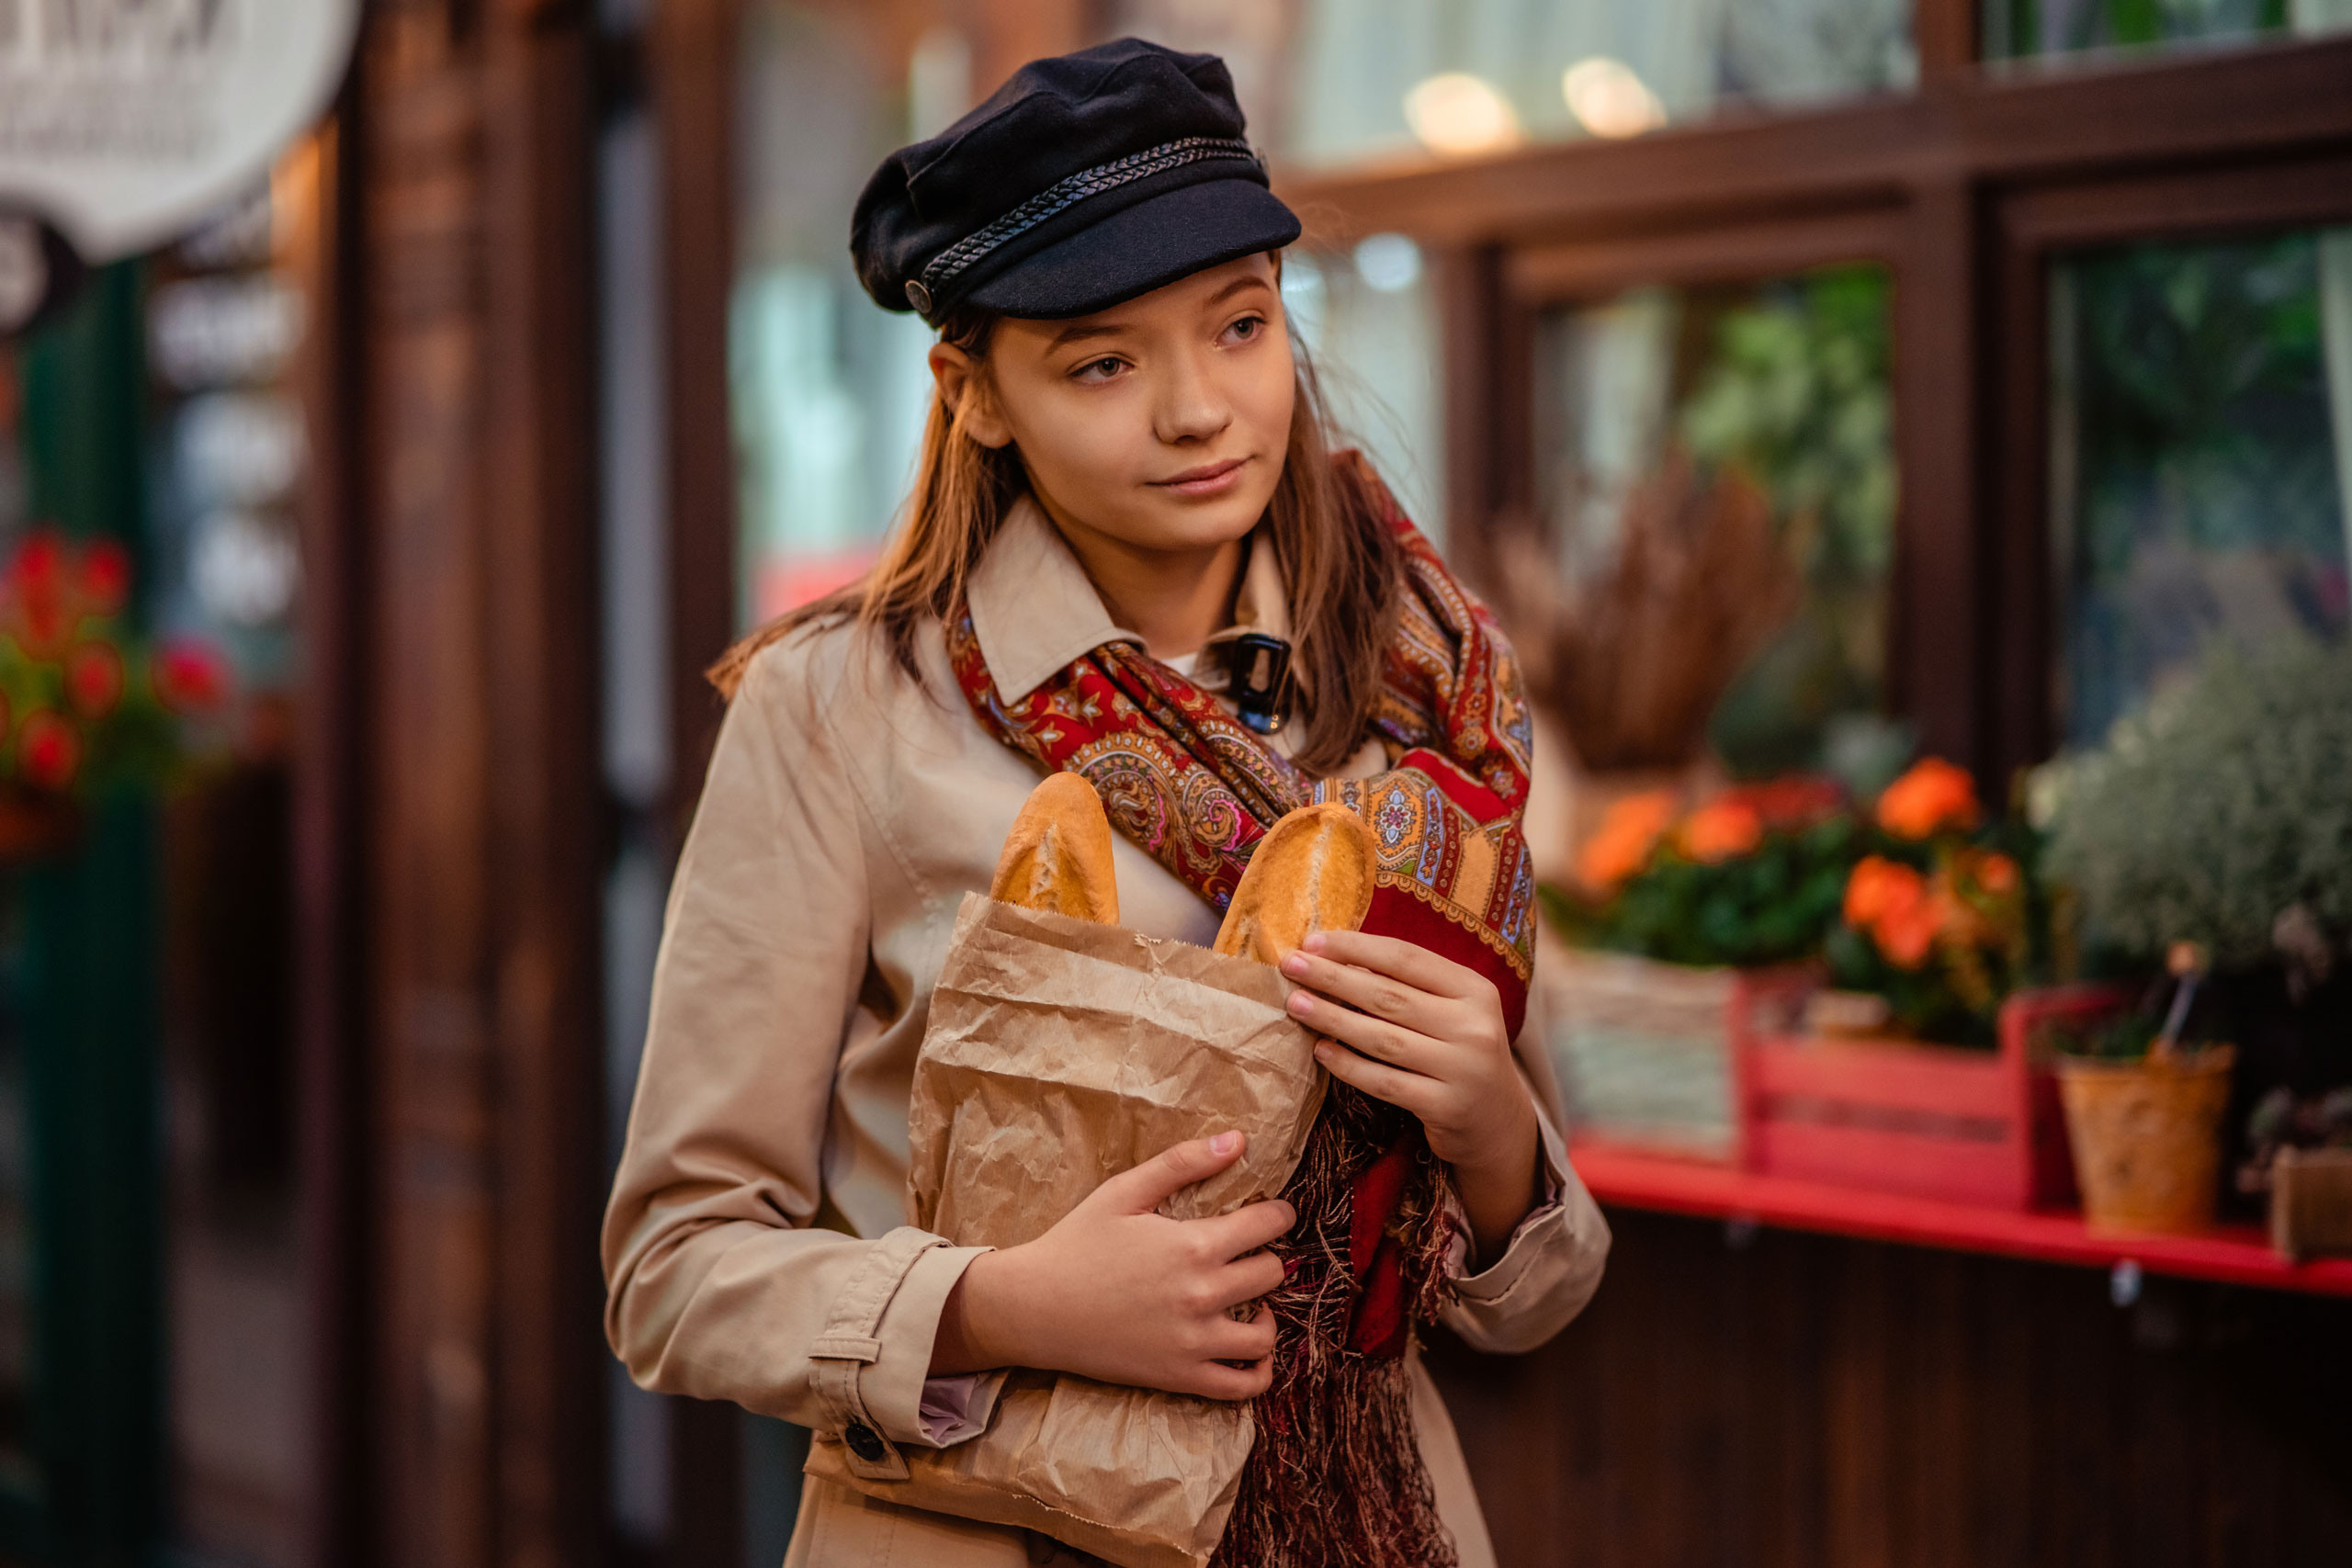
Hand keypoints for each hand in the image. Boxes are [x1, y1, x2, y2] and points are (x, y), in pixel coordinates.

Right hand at [929, 1132, 1292, 1398]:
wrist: (1035, 1307)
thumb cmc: (1078, 1243)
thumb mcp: (1124, 1191)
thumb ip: (1182, 1162)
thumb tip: (1237, 1140)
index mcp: (1193, 1245)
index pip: (1268, 1226)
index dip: (1279, 1215)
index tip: (1275, 1214)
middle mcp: (1203, 1295)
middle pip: (1271, 1274)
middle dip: (1267, 1258)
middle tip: (1252, 1254)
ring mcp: (1194, 1341)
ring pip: (1265, 1334)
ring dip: (1267, 1314)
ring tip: (1252, 1302)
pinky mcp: (1180, 1376)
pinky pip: (1241, 1387)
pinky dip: (1258, 1372)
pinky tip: (1248, 1348)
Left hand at [1279, 930, 1539, 1261]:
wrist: (1498, 1121)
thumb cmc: (1460, 1052)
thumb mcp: (1451, 1011)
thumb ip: (1409, 985)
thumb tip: (1340, 956)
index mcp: (1475, 990)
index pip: (1407, 958)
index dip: (1356, 947)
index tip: (1313, 941)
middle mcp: (1474, 1026)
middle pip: (1389, 996)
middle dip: (1334, 978)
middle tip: (1290, 966)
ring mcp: (1462, 1069)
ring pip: (1383, 1038)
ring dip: (1333, 1018)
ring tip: (1296, 1004)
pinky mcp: (1444, 1106)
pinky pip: (1385, 1081)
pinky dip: (1348, 1065)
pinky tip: (1320, 1051)